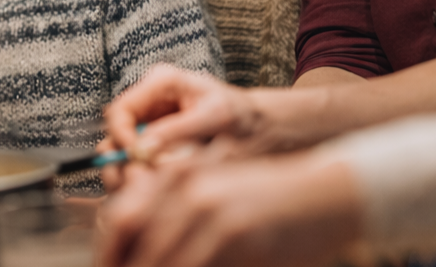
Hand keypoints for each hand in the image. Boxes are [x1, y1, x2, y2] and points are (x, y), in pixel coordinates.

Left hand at [96, 153, 364, 266]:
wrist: (327, 193)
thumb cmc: (270, 199)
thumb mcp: (215, 192)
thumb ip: (174, 213)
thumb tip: (127, 240)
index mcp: (179, 177)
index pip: (121, 220)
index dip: (108, 254)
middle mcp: (190, 191)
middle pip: (136, 244)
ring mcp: (213, 215)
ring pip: (164, 260)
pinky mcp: (237, 237)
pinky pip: (194, 265)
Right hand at [100, 65, 262, 181]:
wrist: (258, 127)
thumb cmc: (241, 114)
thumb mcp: (215, 118)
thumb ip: (178, 131)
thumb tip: (142, 149)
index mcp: (160, 83)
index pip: (119, 111)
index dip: (121, 139)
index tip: (137, 162)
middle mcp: (149, 104)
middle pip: (114, 136)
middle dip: (121, 163)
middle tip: (138, 184)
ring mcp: (151, 126)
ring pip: (123, 156)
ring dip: (133, 176)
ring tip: (153, 190)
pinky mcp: (156, 147)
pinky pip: (139, 167)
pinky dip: (145, 182)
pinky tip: (162, 191)